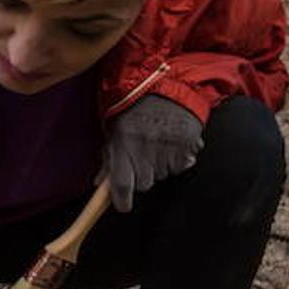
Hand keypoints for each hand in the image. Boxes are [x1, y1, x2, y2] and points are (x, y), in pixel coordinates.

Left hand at [98, 95, 203, 212]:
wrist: (166, 84)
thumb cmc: (135, 106)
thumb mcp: (115, 129)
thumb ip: (108, 157)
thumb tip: (99, 184)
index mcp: (125, 144)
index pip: (123, 184)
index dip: (122, 200)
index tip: (123, 205)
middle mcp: (147, 148)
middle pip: (145, 184)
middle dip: (143, 175)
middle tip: (142, 156)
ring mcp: (170, 148)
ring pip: (164, 175)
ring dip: (161, 166)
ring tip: (158, 143)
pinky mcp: (189, 146)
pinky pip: (182, 165)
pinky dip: (179, 158)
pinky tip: (172, 142)